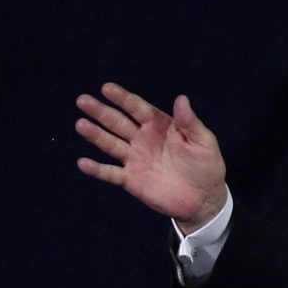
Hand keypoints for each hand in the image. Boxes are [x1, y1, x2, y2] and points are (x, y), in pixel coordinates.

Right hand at [73, 82, 228, 228]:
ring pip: (111, 144)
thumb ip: (190, 122)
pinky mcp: (132, 180)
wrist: (205, 199)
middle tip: (83, 101)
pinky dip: (97, 169)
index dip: (123, 98)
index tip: (107, 88)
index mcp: (159, 125)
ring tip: (80, 124)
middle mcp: (143, 139)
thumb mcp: (204, 141)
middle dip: (101, 112)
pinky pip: (111, 173)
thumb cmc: (206, 166)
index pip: (137, 108)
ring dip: (95, 135)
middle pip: (118, 122)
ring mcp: (135, 159)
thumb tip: (181, 98)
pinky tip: (83, 163)